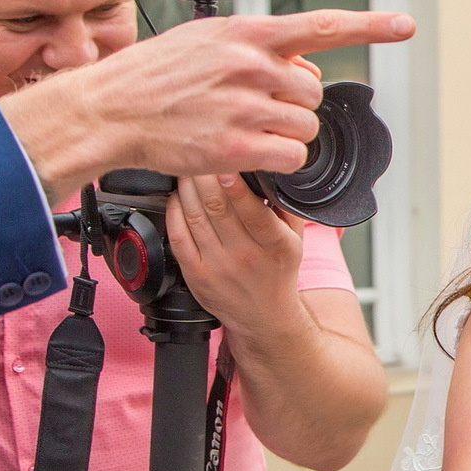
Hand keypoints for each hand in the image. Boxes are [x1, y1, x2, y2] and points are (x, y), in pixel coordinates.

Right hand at [0, 9, 414, 200]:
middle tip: (253, 109)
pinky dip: (279, 162)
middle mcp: (251, 65)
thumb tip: (299, 63)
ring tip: (243, 130)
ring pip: (304, 129)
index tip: (405, 25)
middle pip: (312, 93)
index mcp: (246, 33)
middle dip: (293, 106)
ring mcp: (245, 106)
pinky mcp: (238, 146)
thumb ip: (254, 46)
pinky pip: (290, 158)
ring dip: (284, 137)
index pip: (320, 25)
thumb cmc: (150, 76)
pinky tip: (249, 154)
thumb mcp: (204, 40)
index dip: (369, 27)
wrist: (108, 110)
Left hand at [166, 174, 307, 332]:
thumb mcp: (296, 239)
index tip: (228, 166)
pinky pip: (179, 236)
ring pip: (195, 217)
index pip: (254, 213)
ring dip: (187, 188)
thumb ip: (285, 206)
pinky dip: (175, 211)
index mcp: (276, 245)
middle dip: (205, 176)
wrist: (264, 316)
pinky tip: (177, 197)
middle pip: (218, 208)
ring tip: (187, 169)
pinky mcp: (195, 274)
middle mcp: (246, 257)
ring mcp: (218, 267)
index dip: (237, 188)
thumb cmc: (278, 272)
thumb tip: (271, 170)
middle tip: (200, 154)